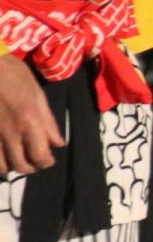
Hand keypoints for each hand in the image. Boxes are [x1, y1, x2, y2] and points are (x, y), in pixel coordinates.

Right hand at [0, 54, 63, 175]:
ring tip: (14, 158)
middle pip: (20, 165)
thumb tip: (58, 143)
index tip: (47, 159)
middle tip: (32, 160)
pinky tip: (0, 153)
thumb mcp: (37, 94)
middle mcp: (9, 133)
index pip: (40, 157)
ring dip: (9, 165)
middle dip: (29, 167)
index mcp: (29, 122)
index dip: (45, 162)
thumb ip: (48, 122)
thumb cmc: (12, 74)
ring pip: (0, 166)